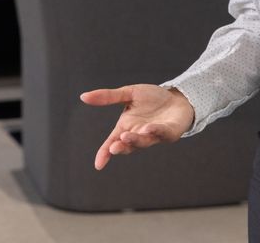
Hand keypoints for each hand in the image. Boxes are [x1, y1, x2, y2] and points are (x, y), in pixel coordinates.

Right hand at [79, 85, 194, 169]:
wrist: (177, 97)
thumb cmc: (152, 98)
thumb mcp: (128, 94)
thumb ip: (108, 97)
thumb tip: (83, 96)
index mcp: (126, 127)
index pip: (112, 143)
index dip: (104, 153)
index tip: (98, 164)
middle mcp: (138, 134)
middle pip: (127, 145)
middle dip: (121, 147)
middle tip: (114, 148)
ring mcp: (154, 136)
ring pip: (143, 142)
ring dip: (135, 140)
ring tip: (127, 136)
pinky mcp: (170, 133)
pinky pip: (162, 133)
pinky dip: (155, 131)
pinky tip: (149, 128)